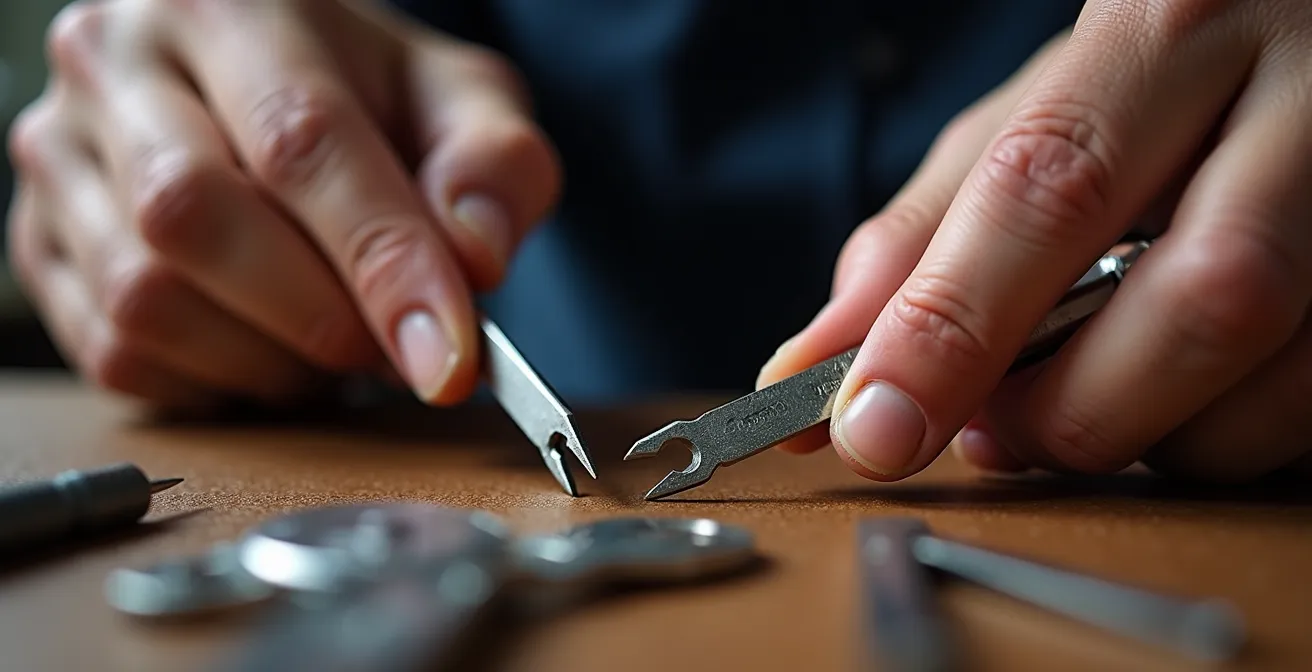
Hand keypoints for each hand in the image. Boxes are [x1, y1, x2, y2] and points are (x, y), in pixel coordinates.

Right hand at [6, 0, 559, 407]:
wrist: (267, 80)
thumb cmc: (368, 95)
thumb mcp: (457, 102)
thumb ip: (493, 164)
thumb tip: (475, 256)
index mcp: (234, 4)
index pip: (301, 139)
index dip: (381, 261)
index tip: (446, 357)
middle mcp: (118, 62)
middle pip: (193, 217)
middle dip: (318, 316)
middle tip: (391, 348)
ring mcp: (62, 154)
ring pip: (143, 298)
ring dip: (266, 360)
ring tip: (333, 345)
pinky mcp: (39, 240)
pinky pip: (114, 351)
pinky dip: (214, 380)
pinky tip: (267, 349)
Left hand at [759, 0, 1311, 483]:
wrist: (1303, 30)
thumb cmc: (1157, 78)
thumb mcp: (1028, 121)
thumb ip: (922, 238)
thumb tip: (814, 368)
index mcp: (1171, 25)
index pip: (1051, 188)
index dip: (952, 328)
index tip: (872, 429)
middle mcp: (1309, 91)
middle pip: (1205, 298)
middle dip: (1073, 409)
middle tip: (997, 432)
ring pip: (1286, 381)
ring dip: (1158, 439)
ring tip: (1090, 401)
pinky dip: (1228, 436)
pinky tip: (1180, 397)